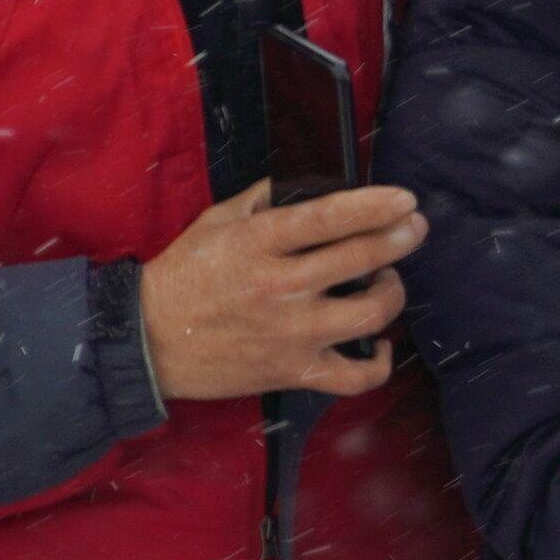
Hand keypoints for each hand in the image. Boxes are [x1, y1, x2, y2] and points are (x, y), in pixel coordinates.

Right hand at [139, 183, 421, 398]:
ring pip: (370, 314)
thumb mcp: (216, 222)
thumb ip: (264, 198)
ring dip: (392, 293)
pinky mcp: (292, 372)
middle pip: (362, 259)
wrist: (147, 340)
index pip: (328, 217)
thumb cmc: (183, 276)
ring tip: (387, 281)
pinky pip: (355, 377)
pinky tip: (381, 344)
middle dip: (401, 238)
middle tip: (413, 229)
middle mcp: (279, 287)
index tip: (405, 199)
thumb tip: (307, 183)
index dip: (375, 206)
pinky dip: (379, 362)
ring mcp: (290, 333)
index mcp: (258, 243)